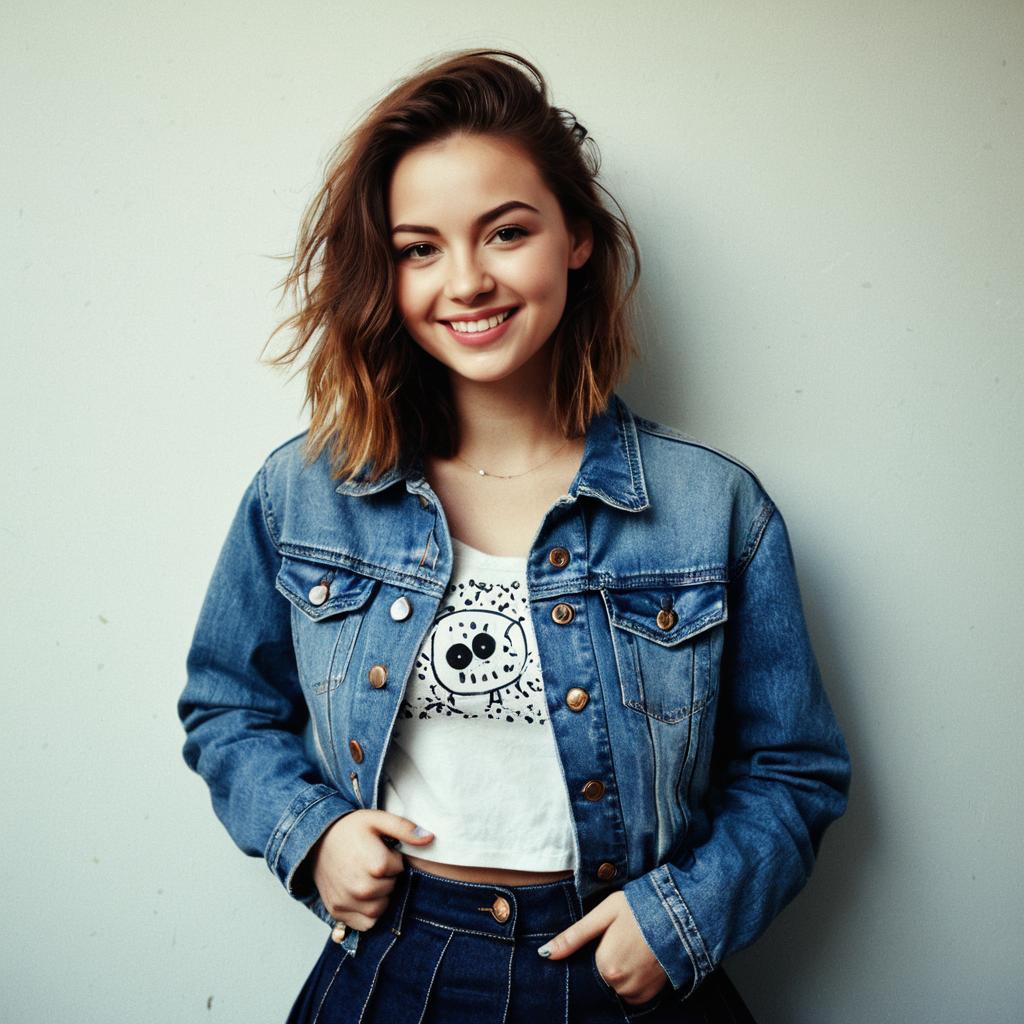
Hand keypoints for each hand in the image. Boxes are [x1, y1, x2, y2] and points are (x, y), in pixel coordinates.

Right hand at [309, 809, 433, 931]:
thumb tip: (430, 838)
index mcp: (376, 865)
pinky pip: (365, 923)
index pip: (400, 869)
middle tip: (371, 863)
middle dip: (386, 877)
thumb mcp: (378, 820)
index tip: (379, 850)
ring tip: (367, 878)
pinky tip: (361, 895)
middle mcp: (362, 888)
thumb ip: (405, 829)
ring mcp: (348, 902)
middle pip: (391, 890)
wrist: (315, 841)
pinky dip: (367, 913)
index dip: (392, 858)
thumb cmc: (349, 829)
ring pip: (380, 910)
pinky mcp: (338, 912)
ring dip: (379, 896)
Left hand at [538, 890, 668, 1005]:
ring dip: (621, 971)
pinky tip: (642, 958)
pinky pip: (633, 993)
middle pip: (602, 976)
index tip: (609, 936)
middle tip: (623, 938)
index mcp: (606, 965)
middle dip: (608, 959)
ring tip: (634, 946)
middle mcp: (622, 985)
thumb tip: (544, 953)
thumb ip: (573, 937)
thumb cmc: (639, 908)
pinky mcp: (653, 994)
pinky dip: (634, 980)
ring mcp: (639, 992)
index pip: (588, 964)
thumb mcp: (603, 914)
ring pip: (617, 986)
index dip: (597, 948)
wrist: (681, 913)